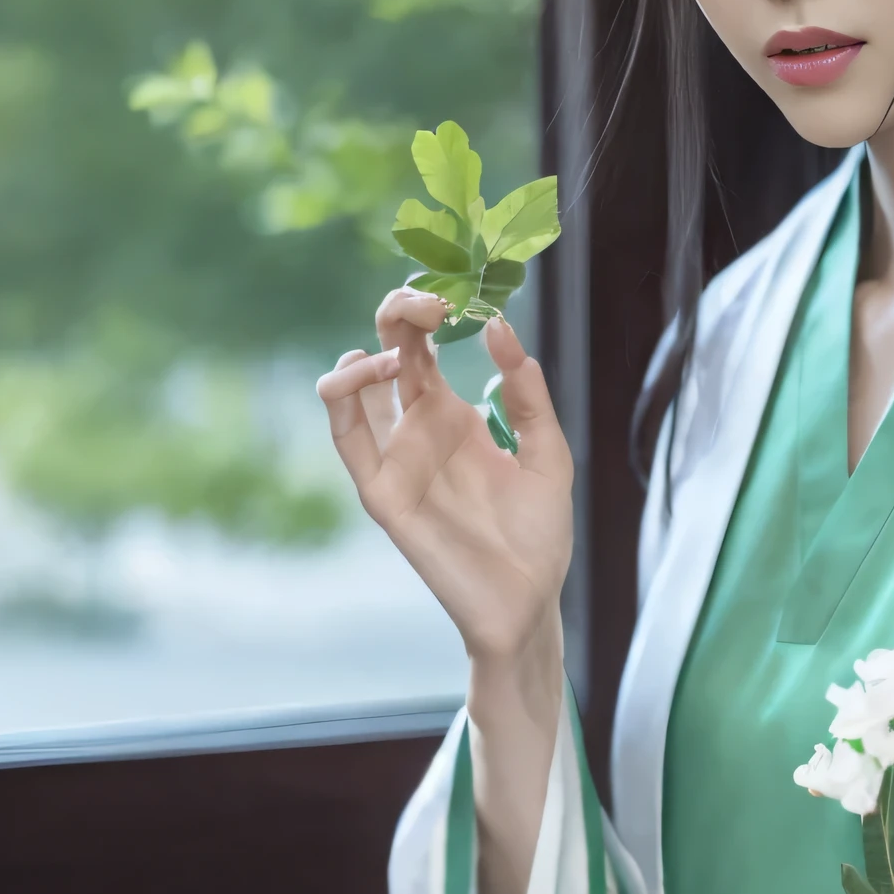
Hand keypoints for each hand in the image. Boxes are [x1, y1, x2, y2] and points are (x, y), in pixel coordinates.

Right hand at [316, 293, 572, 668]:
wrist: (530, 603)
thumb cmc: (538, 535)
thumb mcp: (548, 453)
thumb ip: (527, 393)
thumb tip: (500, 328)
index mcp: (449, 414)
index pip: (420, 341)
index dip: (429, 306)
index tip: (460, 291)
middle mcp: (414, 429)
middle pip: (385, 350)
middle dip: (399, 311)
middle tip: (434, 299)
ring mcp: (395, 459)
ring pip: (349, 390)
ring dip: (365, 353)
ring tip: (404, 341)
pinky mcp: (383, 493)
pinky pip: (348, 440)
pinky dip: (346, 397)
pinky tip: (376, 371)